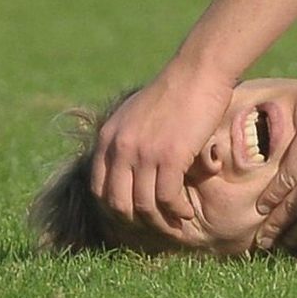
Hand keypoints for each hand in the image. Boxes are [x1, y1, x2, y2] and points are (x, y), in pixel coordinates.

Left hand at [90, 59, 233, 226]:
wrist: (197, 72)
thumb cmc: (174, 91)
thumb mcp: (136, 113)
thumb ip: (128, 139)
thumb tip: (132, 168)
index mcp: (108, 138)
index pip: (99, 188)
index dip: (115, 208)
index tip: (135, 216)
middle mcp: (119, 148)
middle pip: (118, 203)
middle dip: (137, 221)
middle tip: (157, 225)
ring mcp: (143, 153)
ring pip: (144, 205)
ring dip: (161, 220)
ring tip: (177, 222)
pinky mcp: (169, 157)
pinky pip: (167, 197)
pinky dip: (177, 210)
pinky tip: (187, 211)